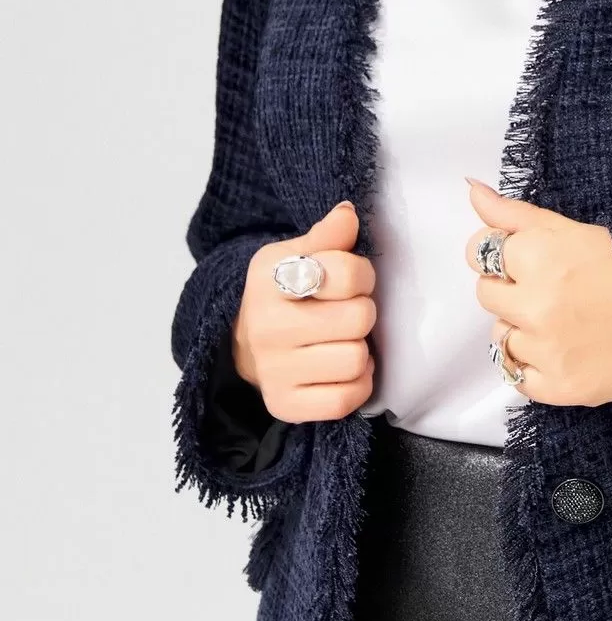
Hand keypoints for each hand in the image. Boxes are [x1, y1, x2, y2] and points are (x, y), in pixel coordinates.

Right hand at [232, 200, 376, 422]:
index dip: (361, 275)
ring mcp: (274, 371)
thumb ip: (326, 236)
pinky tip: (339, 370)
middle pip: (358, 318)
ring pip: (355, 360)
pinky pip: (345, 399)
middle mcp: (267, 327)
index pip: (347, 272)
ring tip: (341, 341)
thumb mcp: (295, 255)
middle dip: (361, 312)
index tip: (351, 280)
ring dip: (359, 350)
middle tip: (345, 312)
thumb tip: (348, 215)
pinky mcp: (284, 405)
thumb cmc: (281, 294)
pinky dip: (355, 385)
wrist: (241, 343)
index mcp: (270, 279)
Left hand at [464, 179, 611, 406]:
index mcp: (538, 255)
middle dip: (511, 289)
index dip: (502, 255)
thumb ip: (515, 214)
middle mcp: (535, 303)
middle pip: (486, 295)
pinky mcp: (558, 387)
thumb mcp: (574, 229)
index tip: (526, 260)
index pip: (480, 252)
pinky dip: (534, 366)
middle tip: (552, 290)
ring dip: (522, 329)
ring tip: (563, 322)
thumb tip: (473, 190)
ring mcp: (545, 349)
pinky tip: (562, 350)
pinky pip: (517, 378)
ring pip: (500, 338)